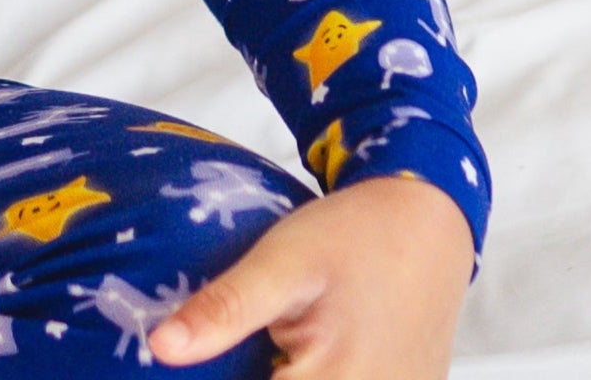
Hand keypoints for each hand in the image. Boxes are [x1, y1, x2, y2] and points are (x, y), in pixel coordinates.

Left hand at [147, 174, 475, 376]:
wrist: (429, 226)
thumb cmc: (353, 237)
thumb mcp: (280, 263)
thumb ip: (225, 310)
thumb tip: (161, 348)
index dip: (219, 376)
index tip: (191, 361)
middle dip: (248, 369)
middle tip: (249, 337)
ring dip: (272, 369)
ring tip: (266, 342)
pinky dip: (300, 371)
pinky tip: (287, 352)